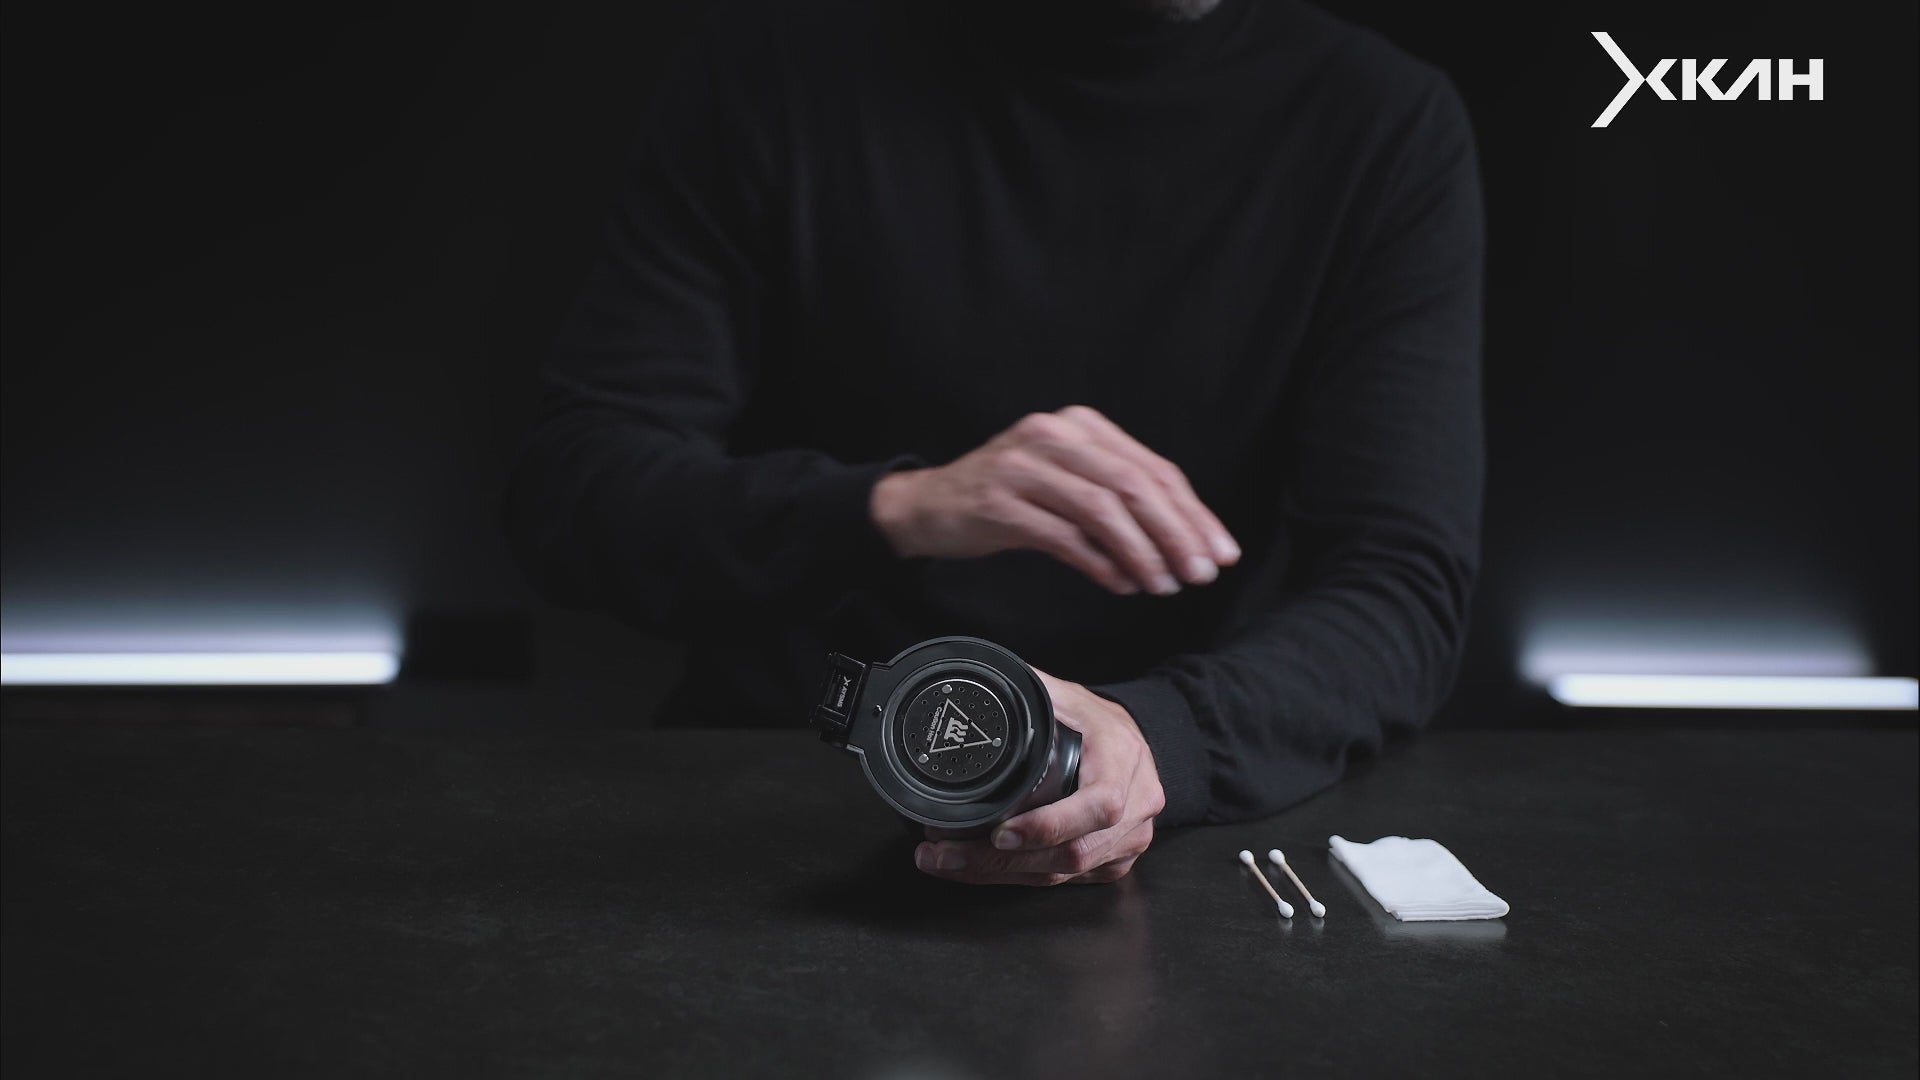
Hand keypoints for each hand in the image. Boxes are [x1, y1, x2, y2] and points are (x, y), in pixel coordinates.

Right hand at [870, 405, 1239, 595]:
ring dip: (1142, 553)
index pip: (1152, 468)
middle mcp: (1054, 436)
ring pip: (1102, 510)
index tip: (1220, 551)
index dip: (1193, 513)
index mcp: (1080, 425)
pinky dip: (1099, 563)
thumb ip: (1118, 499)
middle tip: (1201, 573)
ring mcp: (1024, 466)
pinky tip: (1121, 584)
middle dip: (1176, 534)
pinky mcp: (1000, 502)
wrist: (929, 505)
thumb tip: (1180, 545)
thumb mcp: (1067, 483)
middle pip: (1133, 485)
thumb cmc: (1008, 497)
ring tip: (1164, 585)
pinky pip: (1063, 536)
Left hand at [915, 669, 1164, 885]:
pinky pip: (1065, 881)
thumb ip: (1032, 691)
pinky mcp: (1114, 862)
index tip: (999, 832)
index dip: (1048, 826)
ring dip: (1000, 873)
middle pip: (1072, 852)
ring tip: (947, 862)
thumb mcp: (1069, 698)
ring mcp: (1128, 840)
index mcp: (1123, 760)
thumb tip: (980, 682)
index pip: (1098, 805)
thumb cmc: (1099, 722)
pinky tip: (981, 870)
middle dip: (1001, 861)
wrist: (1134, 743)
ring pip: (1063, 874)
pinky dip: (1018, 877)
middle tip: (945, 854)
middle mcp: (1136, 807)